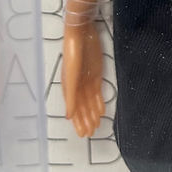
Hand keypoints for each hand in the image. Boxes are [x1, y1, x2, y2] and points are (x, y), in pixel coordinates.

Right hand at [62, 22, 104, 136]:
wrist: (81, 36)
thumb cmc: (72, 55)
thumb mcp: (70, 78)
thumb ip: (70, 97)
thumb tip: (69, 116)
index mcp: (69, 89)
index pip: (74, 110)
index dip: (78, 123)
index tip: (82, 135)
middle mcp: (78, 87)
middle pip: (82, 108)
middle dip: (86, 120)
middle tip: (91, 134)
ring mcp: (87, 81)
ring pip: (91, 102)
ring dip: (93, 114)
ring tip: (97, 125)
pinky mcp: (96, 74)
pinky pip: (98, 92)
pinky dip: (99, 102)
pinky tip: (102, 110)